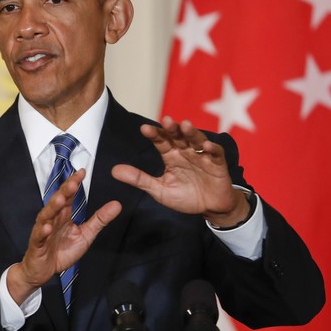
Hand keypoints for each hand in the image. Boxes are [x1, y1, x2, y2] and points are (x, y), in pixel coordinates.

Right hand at [7, 169, 121, 304]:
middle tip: (73, 183)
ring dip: (52, 207)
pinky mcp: (37, 244)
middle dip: (64, 192)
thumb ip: (100, 219)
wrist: (43, 271)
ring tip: (60, 200)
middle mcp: (53, 219)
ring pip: (46, 216)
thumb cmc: (62, 250)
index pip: (69, 195)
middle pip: (57, 202)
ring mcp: (43, 230)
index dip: (74, 183)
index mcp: (64, 215)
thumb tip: (117, 204)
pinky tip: (46, 227)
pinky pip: (39, 237)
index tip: (82, 172)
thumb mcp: (86, 234)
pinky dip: (42, 231)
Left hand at [111, 116, 249, 225]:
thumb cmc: (185, 196)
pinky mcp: (218, 163)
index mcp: (171, 156)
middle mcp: (185, 152)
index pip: (161, 141)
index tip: (144, 129)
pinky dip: (211, 149)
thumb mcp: (159, 190)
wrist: (210, 208)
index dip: (154, 135)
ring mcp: (202, 156)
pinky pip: (215, 154)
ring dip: (191, 133)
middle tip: (166, 121)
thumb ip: (139, 179)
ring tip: (185, 126)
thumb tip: (113, 170)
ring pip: (196, 140)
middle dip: (172, 128)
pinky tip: (205, 146)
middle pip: (178, 136)